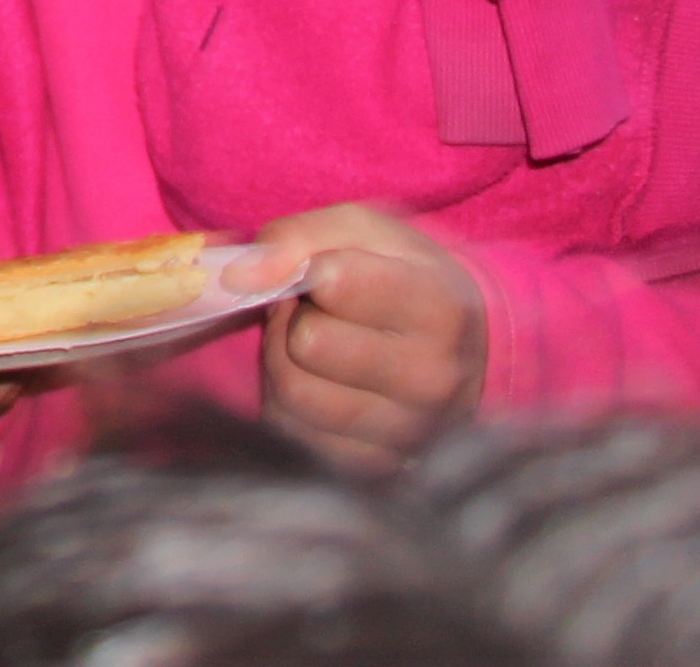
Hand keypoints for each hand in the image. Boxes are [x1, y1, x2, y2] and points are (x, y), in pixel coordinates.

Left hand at [235, 205, 485, 470]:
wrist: (459, 348)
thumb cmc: (402, 276)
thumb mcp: (363, 230)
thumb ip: (298, 237)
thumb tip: (241, 276)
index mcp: (440, 309)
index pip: (332, 284)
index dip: (315, 270)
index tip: (331, 272)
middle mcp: (433, 380)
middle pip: (308, 343)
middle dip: (296, 317)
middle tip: (319, 311)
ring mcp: (407, 432)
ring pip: (293, 391)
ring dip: (285, 359)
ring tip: (317, 344)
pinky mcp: (374, 468)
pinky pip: (292, 431)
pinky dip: (288, 402)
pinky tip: (320, 383)